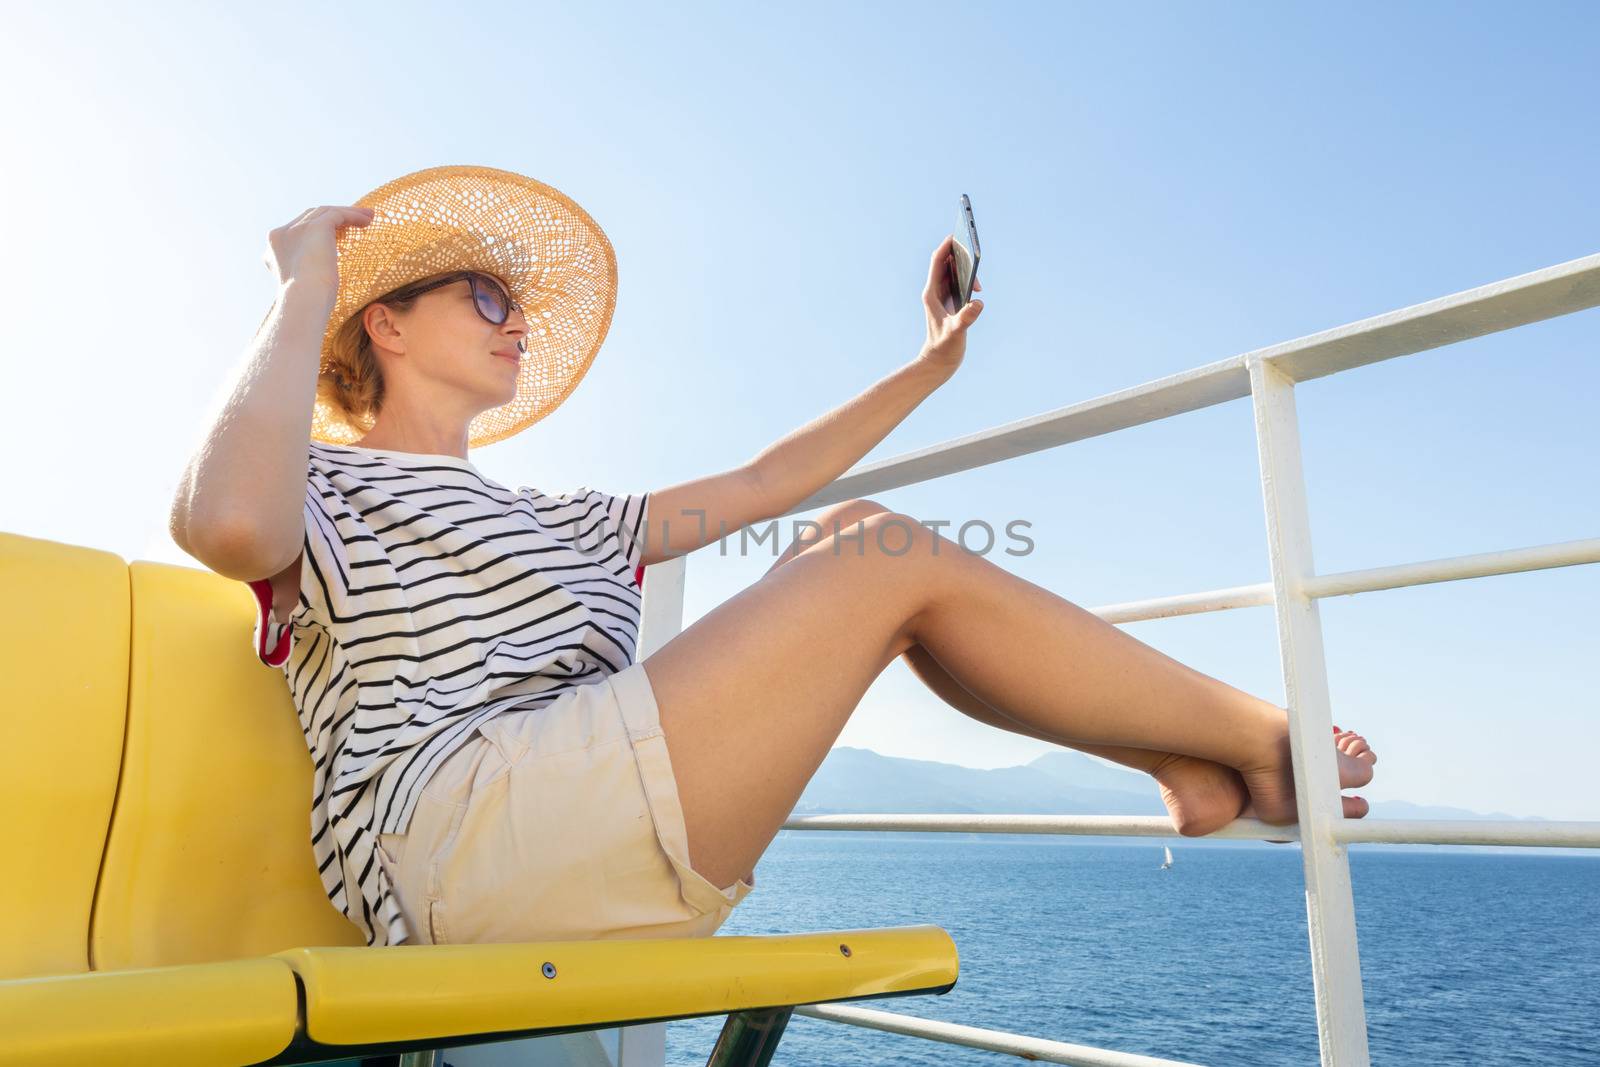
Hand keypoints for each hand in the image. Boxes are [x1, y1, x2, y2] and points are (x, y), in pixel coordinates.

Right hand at [264, 204, 375, 292]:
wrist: (304, 301)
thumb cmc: (308, 302)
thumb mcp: (304, 282)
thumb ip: (307, 269)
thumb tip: (322, 271)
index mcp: (275, 247)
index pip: (298, 229)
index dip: (318, 228)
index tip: (339, 234)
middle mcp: (282, 233)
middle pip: (311, 216)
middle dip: (334, 217)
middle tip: (356, 219)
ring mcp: (297, 228)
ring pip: (325, 213)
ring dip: (348, 213)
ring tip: (368, 217)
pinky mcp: (316, 227)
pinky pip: (337, 214)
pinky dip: (353, 215)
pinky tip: (367, 220)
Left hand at [916, 233, 983, 373]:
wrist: (938, 363)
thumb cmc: (943, 349)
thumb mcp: (956, 333)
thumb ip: (965, 318)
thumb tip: (977, 303)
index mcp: (932, 294)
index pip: (938, 263)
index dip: (946, 247)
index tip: (956, 235)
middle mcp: (934, 292)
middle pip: (945, 263)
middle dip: (959, 255)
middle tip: (973, 252)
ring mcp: (941, 297)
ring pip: (952, 273)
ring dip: (965, 270)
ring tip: (978, 283)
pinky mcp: (949, 303)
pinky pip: (958, 283)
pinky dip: (968, 281)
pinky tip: (977, 291)